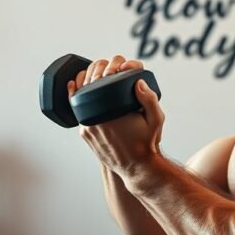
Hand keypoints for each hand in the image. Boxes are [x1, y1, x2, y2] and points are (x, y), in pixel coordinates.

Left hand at [68, 55, 164, 178]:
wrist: (136, 167)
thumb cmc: (146, 143)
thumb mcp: (156, 119)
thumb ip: (150, 99)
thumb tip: (138, 81)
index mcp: (110, 112)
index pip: (101, 79)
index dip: (107, 67)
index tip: (116, 67)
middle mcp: (94, 119)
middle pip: (88, 84)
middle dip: (96, 71)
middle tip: (108, 69)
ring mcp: (86, 127)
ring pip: (79, 97)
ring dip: (86, 83)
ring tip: (98, 77)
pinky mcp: (84, 134)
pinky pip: (78, 111)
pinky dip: (79, 99)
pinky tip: (80, 89)